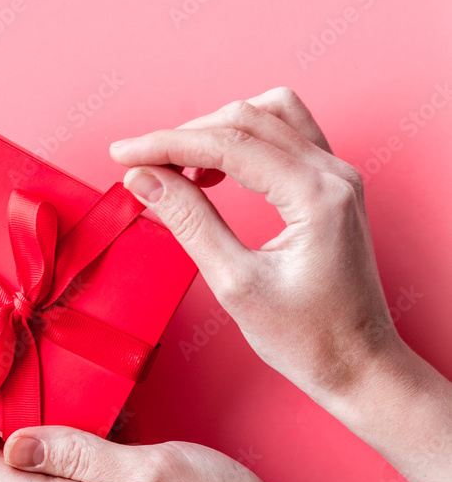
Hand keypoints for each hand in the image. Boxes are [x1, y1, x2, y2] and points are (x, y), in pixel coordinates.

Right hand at [110, 86, 404, 403]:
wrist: (358, 365)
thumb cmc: (308, 338)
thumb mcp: (236, 285)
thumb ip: (190, 222)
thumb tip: (144, 180)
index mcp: (317, 196)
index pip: (231, 144)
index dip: (168, 144)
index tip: (123, 154)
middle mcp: (334, 173)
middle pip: (248, 119)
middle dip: (187, 136)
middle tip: (141, 165)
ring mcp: (338, 176)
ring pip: (269, 116)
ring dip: (218, 131)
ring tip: (179, 169)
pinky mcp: (333, 187)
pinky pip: (286, 136)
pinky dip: (245, 141)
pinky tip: (214, 171)